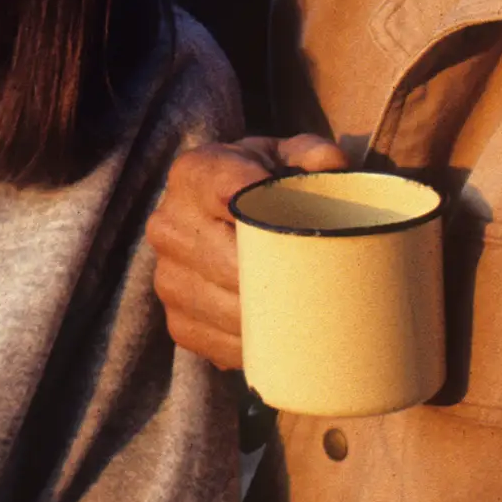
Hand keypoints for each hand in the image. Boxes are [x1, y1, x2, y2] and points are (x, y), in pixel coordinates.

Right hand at [148, 134, 343, 370]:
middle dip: (283, 278)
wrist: (219, 217)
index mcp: (195, 172)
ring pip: (229, 310)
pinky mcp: (176, 321)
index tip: (302, 221)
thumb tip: (333, 167)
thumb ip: (312, 155)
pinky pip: (220, 343)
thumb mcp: (286, 158)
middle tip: (331, 286)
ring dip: (272, 319)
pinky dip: (254, 346)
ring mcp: (168, 277)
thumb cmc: (264, 184)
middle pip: (235, 263)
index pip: (228, 187)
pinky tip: (282, 337)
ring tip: (314, 314)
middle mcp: (169, 224)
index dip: (265, 208)